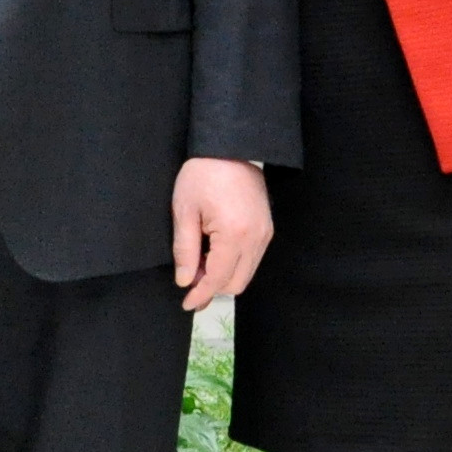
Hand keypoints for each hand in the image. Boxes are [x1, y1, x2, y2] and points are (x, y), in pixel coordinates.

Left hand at [173, 156, 273, 312]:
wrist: (230, 147)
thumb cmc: (202, 174)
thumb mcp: (184, 211)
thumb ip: (185, 250)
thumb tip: (185, 281)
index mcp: (234, 235)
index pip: (217, 279)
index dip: (200, 294)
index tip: (187, 304)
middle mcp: (256, 238)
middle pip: (236, 283)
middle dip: (212, 287)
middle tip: (189, 279)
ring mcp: (265, 234)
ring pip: (246, 273)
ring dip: (224, 276)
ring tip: (200, 263)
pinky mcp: (267, 228)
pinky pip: (252, 258)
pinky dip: (234, 263)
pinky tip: (215, 252)